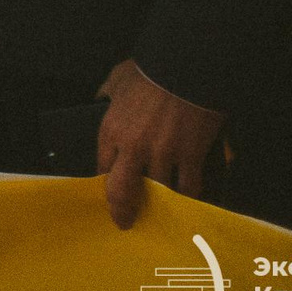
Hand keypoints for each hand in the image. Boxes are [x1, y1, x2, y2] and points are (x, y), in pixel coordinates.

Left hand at [97, 60, 226, 227]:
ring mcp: (163, 155)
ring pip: (159, 192)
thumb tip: (102, 98)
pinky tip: (190, 205)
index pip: (102, 168)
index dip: (106, 184)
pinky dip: (190, 198)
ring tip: (163, 214)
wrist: (185, 67)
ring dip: (161, 203)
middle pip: (123, 191)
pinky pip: (189, 187)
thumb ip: (108, 93)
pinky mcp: (190, 156)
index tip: (109, 194)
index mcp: (111, 130)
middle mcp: (133, 148)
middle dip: (123, 211)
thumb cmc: (150, 70)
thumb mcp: (118, 78)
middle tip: (125, 223)